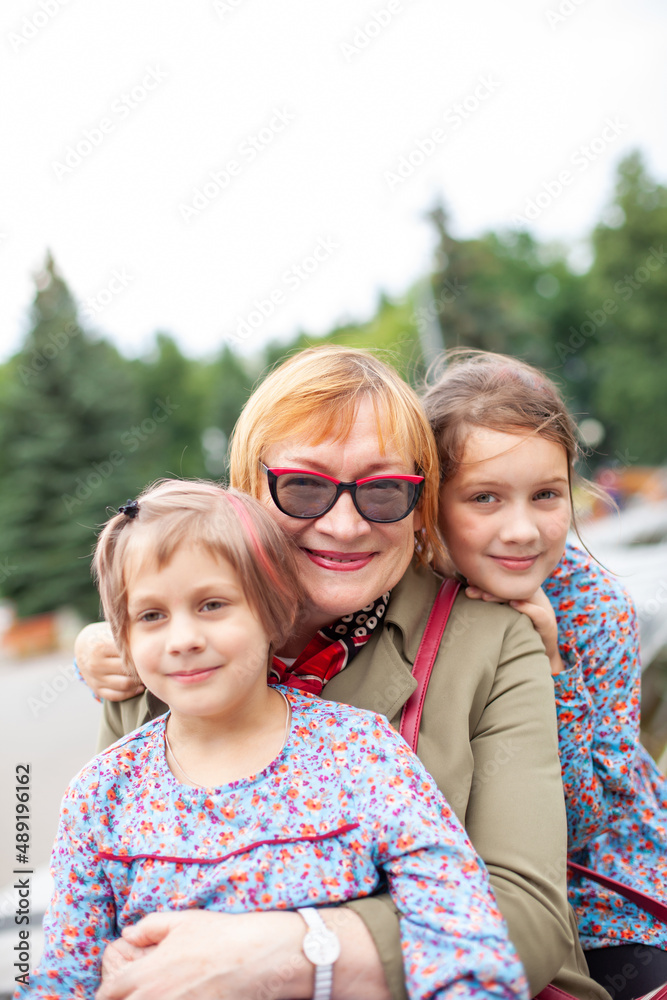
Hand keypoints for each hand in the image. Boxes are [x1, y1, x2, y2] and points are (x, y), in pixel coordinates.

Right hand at [75, 621, 144, 700]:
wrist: (82, 646)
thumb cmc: (104, 635)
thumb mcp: (111, 630)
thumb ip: (126, 636)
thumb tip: (150, 641)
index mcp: (101, 647)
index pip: (128, 654)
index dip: (141, 655)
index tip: (151, 653)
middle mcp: (96, 664)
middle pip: (127, 670)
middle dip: (142, 669)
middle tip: (153, 666)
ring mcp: (95, 678)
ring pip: (124, 685)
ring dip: (139, 682)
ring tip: (147, 676)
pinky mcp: (96, 689)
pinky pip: (116, 695)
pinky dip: (130, 693)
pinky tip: (139, 687)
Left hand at [94, 909, 308, 999]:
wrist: (255, 956)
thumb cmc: (220, 934)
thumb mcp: (183, 921)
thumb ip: (150, 926)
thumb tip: (128, 933)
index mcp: (148, 973)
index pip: (110, 992)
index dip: (106, 994)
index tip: (109, 993)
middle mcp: (155, 997)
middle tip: (128, 996)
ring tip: (154, 995)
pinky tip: (177, 999)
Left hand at [465, 585, 563, 674]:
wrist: (542, 652)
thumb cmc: (520, 631)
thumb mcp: (506, 616)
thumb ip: (493, 605)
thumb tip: (467, 594)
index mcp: (522, 592)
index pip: (503, 582)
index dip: (486, 581)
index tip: (468, 581)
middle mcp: (532, 596)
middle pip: (510, 587)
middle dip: (488, 588)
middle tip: (470, 591)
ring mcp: (542, 607)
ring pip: (522, 596)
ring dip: (502, 595)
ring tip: (484, 596)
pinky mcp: (547, 623)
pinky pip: (538, 614)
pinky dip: (527, 608)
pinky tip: (514, 604)